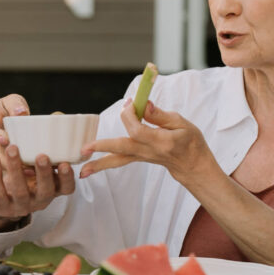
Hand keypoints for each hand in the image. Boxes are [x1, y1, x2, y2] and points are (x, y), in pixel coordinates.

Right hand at [0, 94, 29, 167]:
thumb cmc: (13, 106)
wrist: (14, 117)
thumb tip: (21, 113)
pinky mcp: (8, 160)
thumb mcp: (13, 100)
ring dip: (16, 169)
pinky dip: (23, 171)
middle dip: (8, 159)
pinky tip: (35, 174)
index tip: (5, 140)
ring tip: (30, 171)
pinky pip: (14, 168)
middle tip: (22, 162)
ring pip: (5, 163)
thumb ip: (15, 104)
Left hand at [0, 145, 74, 231]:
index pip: (67, 188)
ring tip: (12, 148)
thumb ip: (45, 155)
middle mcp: (39, 201)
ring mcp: (21, 206)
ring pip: (19, 190)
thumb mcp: (39, 170)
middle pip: (45, 191)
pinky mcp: (2, 207)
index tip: (65, 163)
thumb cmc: (26, 179)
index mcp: (52, 190)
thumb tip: (53, 123)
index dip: (67, 178)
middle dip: (44, 173)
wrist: (2, 202)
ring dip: (16, 168)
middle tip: (41, 156)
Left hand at [79, 99, 216, 184]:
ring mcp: (140, 157)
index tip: (129, 103)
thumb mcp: (183, 124)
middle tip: (85, 148)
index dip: (130, 115)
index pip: (138, 129)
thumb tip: (145, 105)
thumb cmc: (190, 142)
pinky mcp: (135, 158)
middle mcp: (148, 152)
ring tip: (82, 171)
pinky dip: (102, 164)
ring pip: (117, 160)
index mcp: (161, 142)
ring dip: (98, 165)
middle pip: (122, 148)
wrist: (192, 165)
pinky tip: (86, 170)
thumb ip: (161, 115)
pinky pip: (118, 161)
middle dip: (102, 146)